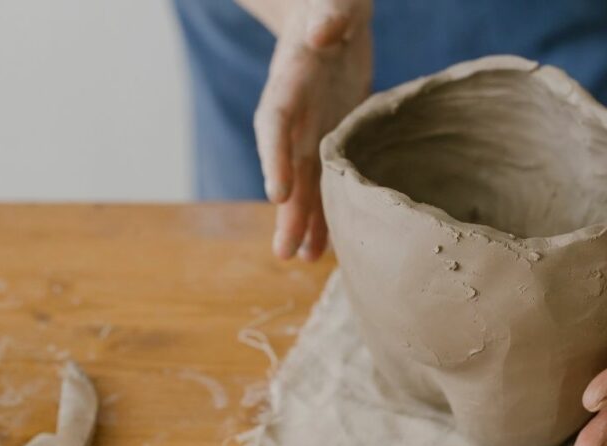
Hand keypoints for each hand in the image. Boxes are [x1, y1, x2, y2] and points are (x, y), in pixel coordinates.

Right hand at [254, 0, 372, 261]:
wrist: (331, 12)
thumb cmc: (332, 3)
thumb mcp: (332, 4)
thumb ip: (329, 16)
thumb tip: (325, 30)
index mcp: (290, 80)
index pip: (275, 123)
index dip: (274, 158)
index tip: (278, 194)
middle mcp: (295, 112)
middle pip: (287, 166)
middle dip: (287, 210)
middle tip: (285, 253)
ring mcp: (312, 126)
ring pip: (306, 181)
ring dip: (305, 220)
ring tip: (304, 260)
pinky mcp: (330, 134)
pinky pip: (327, 177)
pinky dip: (328, 207)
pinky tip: (330, 241)